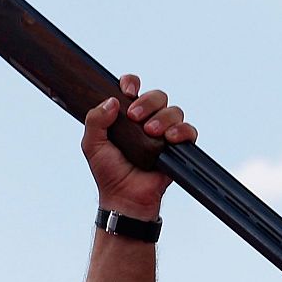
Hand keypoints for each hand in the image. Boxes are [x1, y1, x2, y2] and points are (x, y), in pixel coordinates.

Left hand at [82, 74, 196, 220]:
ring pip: (174, 111)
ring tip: (152, 133)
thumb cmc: (109, 173)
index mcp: (127, 116)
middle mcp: (147, 121)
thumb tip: (112, 101)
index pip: (133, 89)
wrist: (125, 198)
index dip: (131, 83)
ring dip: (163, 118)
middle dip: (147, 102)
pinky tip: (170, 139)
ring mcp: (164, 134)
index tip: (126, 91)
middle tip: (135, 118)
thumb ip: (95, 120)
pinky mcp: (178, 148)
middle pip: (157, 96)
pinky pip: (189, 131)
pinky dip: (182, 131)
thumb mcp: (92, 144)